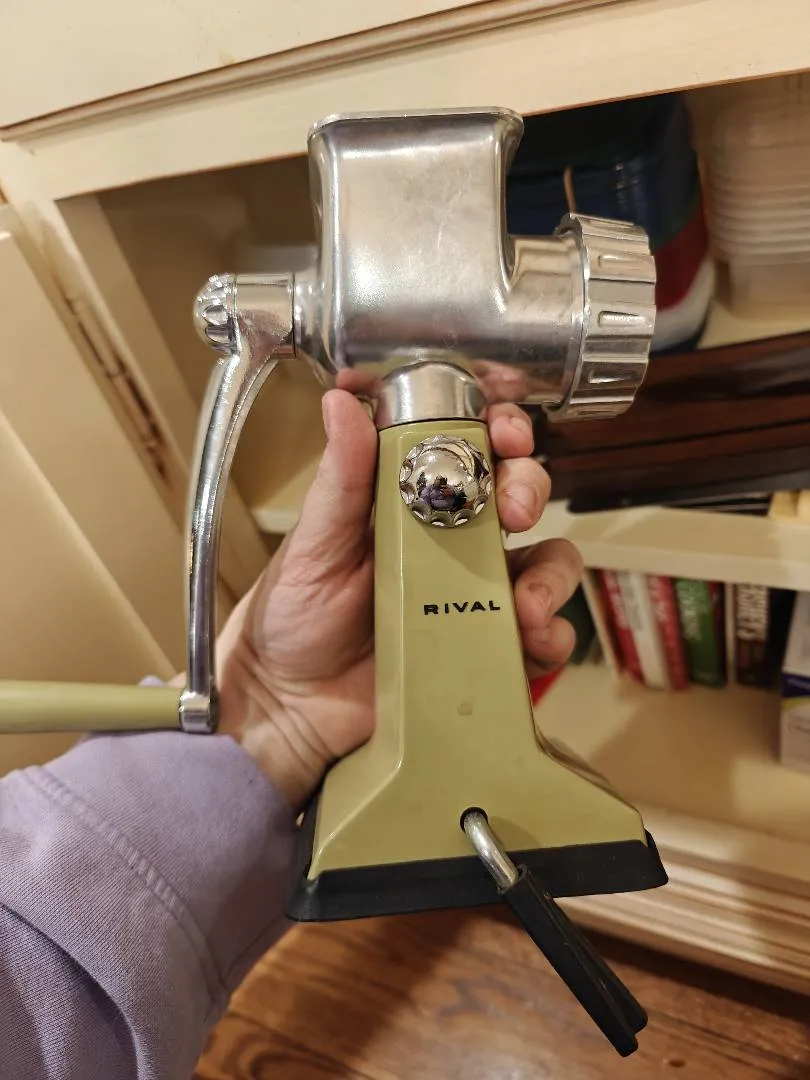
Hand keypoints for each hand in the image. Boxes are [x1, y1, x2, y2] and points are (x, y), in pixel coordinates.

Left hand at [215, 390, 582, 808]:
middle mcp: (454, 538)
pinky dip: (551, 637)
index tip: (506, 432)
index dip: (502, 428)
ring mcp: (475, 593)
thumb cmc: (295, 612)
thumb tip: (341, 402)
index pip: (472, 446)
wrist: (289, 703)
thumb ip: (339, 477)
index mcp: (413, 498)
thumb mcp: (314, 541)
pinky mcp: (486, 646)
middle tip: (515, 511)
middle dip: (530, 490)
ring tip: (526, 604)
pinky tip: (530, 642)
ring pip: (546, 562)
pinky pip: (540, 636)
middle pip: (520, 495)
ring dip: (550, 575)